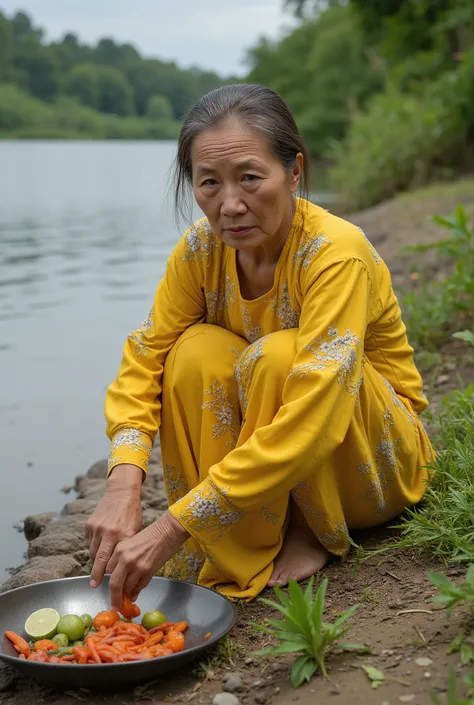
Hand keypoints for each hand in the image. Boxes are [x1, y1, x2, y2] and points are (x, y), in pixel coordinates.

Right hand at [86, 464, 142, 588]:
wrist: (121, 493)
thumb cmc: (132, 513)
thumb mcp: (136, 530)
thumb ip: (128, 547)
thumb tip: (124, 566)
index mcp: (123, 535)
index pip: (113, 560)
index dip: (109, 574)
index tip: (108, 584)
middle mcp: (108, 532)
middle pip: (99, 560)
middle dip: (96, 575)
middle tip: (93, 585)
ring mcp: (97, 528)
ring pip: (92, 551)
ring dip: (95, 560)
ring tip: (98, 567)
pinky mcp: (89, 524)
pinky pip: (89, 541)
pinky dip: (94, 546)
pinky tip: (100, 545)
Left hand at [106, 512, 189, 609]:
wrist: (168, 531)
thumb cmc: (150, 536)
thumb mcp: (130, 544)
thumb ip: (122, 559)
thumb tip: (119, 577)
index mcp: (119, 549)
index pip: (107, 571)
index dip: (108, 582)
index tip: (109, 588)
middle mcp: (125, 558)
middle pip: (114, 584)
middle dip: (114, 597)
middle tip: (115, 606)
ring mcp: (137, 566)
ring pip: (127, 588)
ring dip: (127, 595)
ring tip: (128, 598)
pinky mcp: (148, 571)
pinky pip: (139, 587)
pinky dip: (136, 592)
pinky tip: (135, 594)